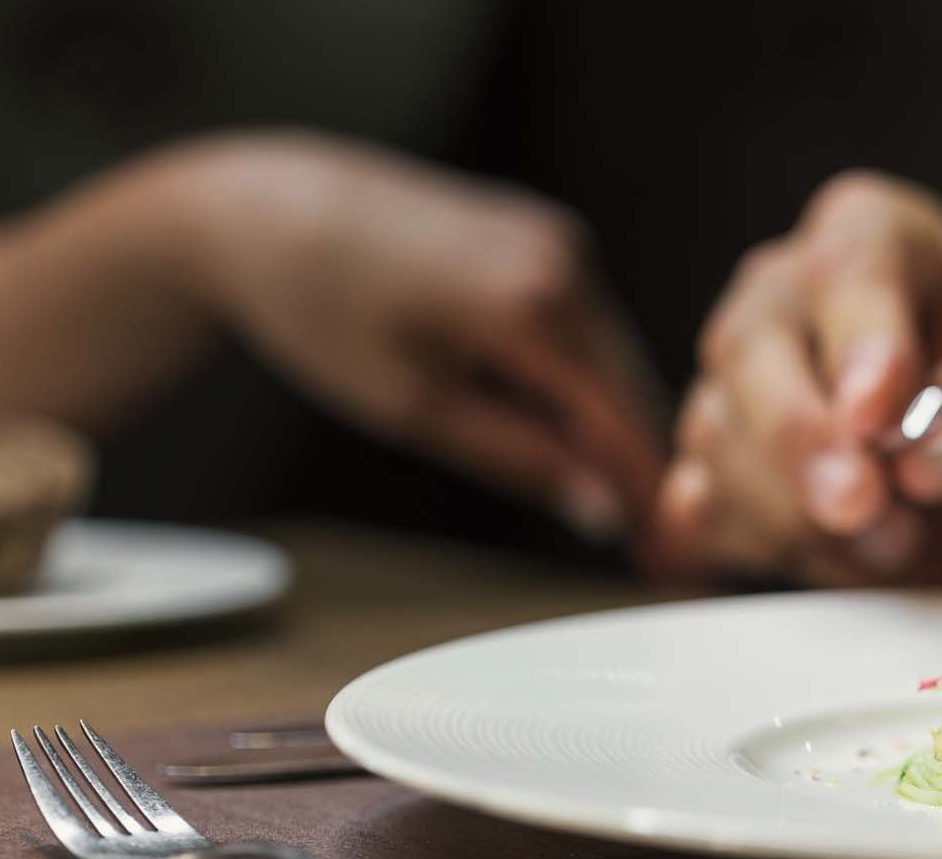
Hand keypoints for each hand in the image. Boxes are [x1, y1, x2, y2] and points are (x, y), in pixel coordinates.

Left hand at [158, 133, 667, 558]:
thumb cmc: (321, 304)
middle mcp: (566, 260)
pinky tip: (571, 437)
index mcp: (535, 304)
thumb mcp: (417, 408)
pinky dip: (586, 384)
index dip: (653, 502)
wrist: (266, 208)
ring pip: (615, 361)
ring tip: (617, 514)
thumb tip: (601, 510)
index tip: (675, 567)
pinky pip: (588, 327)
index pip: (624, 425)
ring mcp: (561, 239)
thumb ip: (522, 460)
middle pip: (633, 392)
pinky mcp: (545, 236)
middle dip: (644, 475)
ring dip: (616, 432)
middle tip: (658, 560)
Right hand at [662, 171, 941, 584]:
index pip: (852, 269)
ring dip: (800, 512)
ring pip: (718, 436)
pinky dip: (766, 546)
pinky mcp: (719, 467)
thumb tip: (926, 442)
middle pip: (749, 347)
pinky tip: (841, 557)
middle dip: (800, 440)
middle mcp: (789, 293)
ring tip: (899, 539)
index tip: (878, 417)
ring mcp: (740, 380)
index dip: (861, 343)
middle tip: (859, 507)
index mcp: (881, 238)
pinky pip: (703, 507)